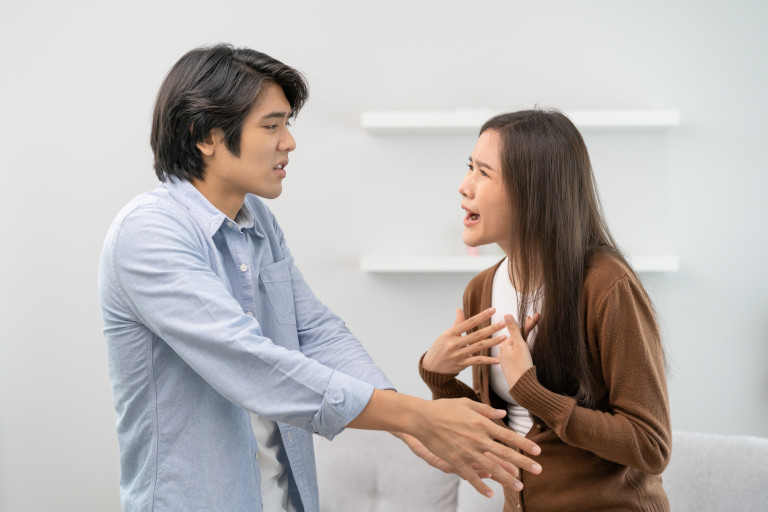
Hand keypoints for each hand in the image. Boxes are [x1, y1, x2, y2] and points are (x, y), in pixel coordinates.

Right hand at [412, 398, 541, 496]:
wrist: (422, 418)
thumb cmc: (444, 408)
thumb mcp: (466, 403)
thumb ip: (485, 410)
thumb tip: (503, 414)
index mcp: (482, 423)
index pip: (508, 435)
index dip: (524, 444)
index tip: (537, 451)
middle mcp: (478, 438)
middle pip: (505, 453)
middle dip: (523, 463)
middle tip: (539, 470)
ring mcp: (467, 451)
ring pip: (491, 468)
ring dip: (507, 478)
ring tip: (519, 486)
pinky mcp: (455, 460)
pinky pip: (470, 476)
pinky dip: (480, 486)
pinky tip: (490, 494)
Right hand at [422, 308, 507, 374]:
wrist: (431, 367)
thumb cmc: (439, 348)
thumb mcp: (445, 334)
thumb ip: (456, 323)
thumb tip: (459, 309)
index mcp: (450, 333)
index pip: (469, 322)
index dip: (481, 316)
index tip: (493, 310)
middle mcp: (455, 343)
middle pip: (477, 335)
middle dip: (491, 328)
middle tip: (503, 323)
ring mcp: (459, 355)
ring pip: (479, 347)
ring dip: (493, 342)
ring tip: (504, 337)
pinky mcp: (462, 364)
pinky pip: (478, 361)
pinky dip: (488, 360)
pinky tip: (498, 359)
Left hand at [498, 313, 539, 388]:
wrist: (522, 387)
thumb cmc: (522, 367)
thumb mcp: (520, 345)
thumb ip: (514, 330)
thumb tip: (506, 314)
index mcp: (504, 345)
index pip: (518, 331)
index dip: (529, 323)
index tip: (537, 315)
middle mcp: (502, 351)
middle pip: (516, 338)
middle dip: (526, 329)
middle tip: (535, 318)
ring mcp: (506, 359)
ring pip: (516, 346)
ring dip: (522, 338)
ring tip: (529, 328)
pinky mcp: (510, 366)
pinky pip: (515, 354)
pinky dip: (521, 348)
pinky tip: (523, 346)